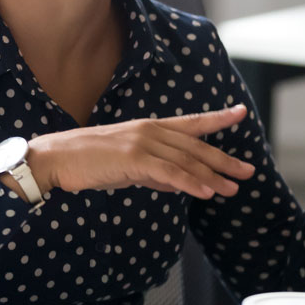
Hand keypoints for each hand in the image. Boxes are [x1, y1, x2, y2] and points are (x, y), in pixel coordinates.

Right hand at [22, 105, 255, 199]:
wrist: (56, 158)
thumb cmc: (91, 162)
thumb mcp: (130, 164)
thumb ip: (156, 171)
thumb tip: (179, 182)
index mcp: (151, 127)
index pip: (192, 122)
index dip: (218, 118)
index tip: (241, 113)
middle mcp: (152, 130)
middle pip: (196, 147)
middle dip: (224, 161)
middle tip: (248, 172)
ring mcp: (143, 142)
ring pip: (186, 161)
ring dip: (212, 177)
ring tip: (232, 189)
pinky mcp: (133, 158)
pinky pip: (168, 172)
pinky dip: (189, 182)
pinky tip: (205, 192)